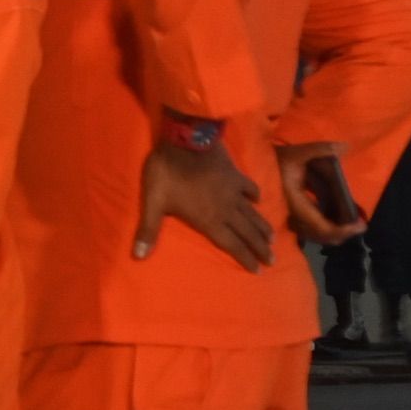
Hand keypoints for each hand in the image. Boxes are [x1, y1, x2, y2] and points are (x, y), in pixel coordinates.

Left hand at [134, 141, 277, 271]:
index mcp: (209, 219)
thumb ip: (148, 230)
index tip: (258, 270)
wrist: (186, 139)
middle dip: (261, 248)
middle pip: (247, 233)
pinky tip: (258, 200)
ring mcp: (234, 191)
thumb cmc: (168, 172)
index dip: (245, 258)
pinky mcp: (236, 174)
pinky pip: (250, 188)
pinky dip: (256, 196)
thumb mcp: (154, 202)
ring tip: (273, 239)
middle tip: (272, 260)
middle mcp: (227, 209)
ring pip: (253, 214)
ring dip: (263, 228)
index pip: (232, 244)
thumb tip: (137, 256)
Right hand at [279, 147, 366, 247]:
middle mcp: (293, 215)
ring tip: (351, 222)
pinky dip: (326, 226)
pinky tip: (337, 216)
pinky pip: (311, 229)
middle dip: (343, 234)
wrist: (252, 167)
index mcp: (295, 203)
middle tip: (360, 225)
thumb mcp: (297, 152)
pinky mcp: (291, 216)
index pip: (322, 227)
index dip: (343, 230)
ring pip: (316, 235)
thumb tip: (345, 146)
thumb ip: (321, 149)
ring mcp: (291, 217)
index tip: (360, 225)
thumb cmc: (274, 160)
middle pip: (321, 236)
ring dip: (335, 231)